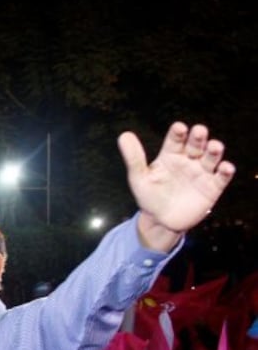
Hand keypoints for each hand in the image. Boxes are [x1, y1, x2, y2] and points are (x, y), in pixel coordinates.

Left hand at [118, 122, 234, 248]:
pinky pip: (221, 177)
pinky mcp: (212, 187)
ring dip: (214, 151)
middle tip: (199, 131)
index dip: (178, 133)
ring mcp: (201, 173)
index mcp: (170, 155)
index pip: (175, 140)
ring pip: (211, 157)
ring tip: (214, 146)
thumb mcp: (139, 178)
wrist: (161, 221)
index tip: (179, 128)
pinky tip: (225, 168)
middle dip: (198, 138)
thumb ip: (134, 158)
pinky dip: (225, 171)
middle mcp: (188, 160)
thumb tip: (124, 135)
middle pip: (196, 145)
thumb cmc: (149, 196)